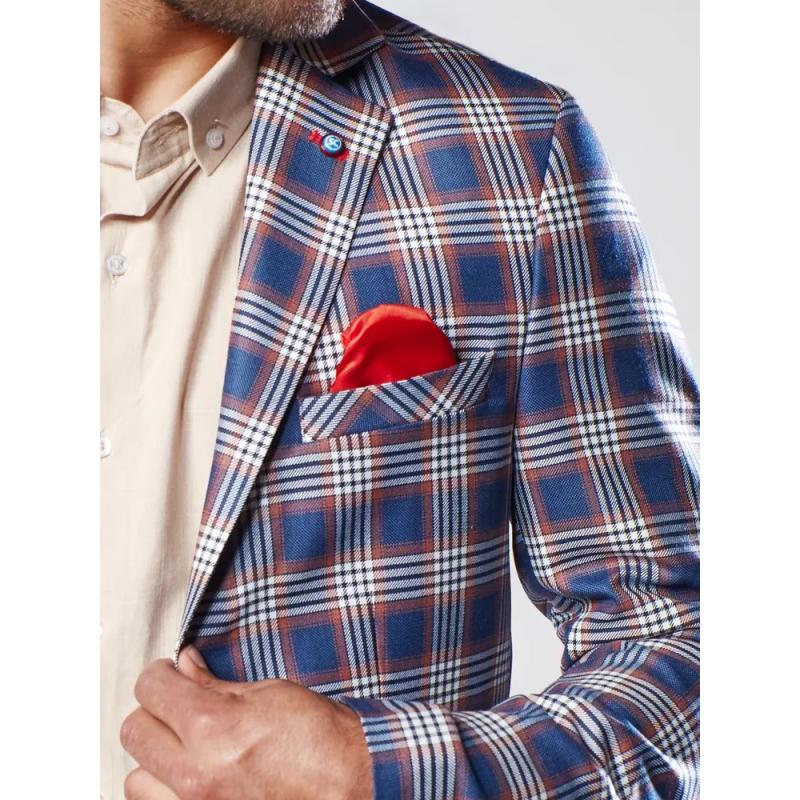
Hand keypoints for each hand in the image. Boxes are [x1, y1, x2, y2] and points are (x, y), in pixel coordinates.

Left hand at [120, 647, 372, 799]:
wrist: (348, 784)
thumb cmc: (318, 740)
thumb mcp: (268, 693)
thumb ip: (214, 684)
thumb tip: (183, 667)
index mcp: (213, 729)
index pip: (151, 689)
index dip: (159, 674)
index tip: (169, 673)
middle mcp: (195, 775)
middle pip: (134, 731)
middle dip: (154, 711)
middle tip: (177, 706)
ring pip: (135, 779)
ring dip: (155, 759)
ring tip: (183, 749)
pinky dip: (165, 792)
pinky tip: (189, 779)